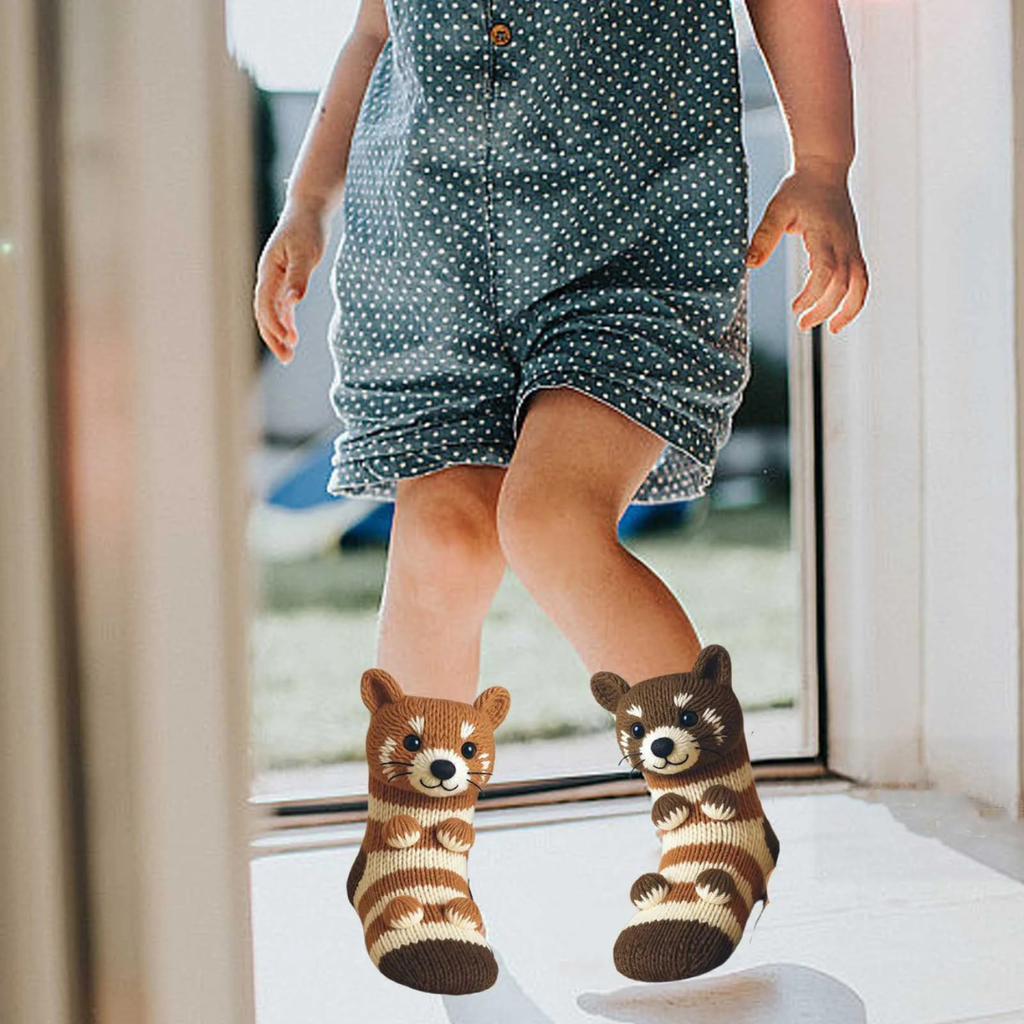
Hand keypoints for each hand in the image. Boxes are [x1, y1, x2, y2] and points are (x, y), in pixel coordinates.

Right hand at [253, 198, 329, 362]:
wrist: (308, 210)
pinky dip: (285, 323)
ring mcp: (274, 280)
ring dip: (278, 334)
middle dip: (273, 337)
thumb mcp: (307, 252)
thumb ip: (299, 277)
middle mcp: (267, 277)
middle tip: (286, 358)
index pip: (266, 303)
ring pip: (271, 313)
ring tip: (288, 355)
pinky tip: (293, 337)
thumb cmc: (308, 229)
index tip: (288, 341)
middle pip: (264, 313)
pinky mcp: (284, 281)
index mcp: (269, 270)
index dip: (274, 324)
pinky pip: (280, 307)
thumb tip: (292, 302)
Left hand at [745, 161, 868, 333]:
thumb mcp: (777, 208)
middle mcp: (844, 242)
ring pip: (861, 283)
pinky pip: (861, 278)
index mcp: (825, 234)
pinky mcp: (853, 247)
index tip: (796, 307)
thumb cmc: (799, 188)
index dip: (813, 294)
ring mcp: (852, 245)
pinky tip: (838, 311)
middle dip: (825, 309)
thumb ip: (764, 236)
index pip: (826, 271)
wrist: (825, 169)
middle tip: (802, 325)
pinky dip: (854, 297)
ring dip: (849, 309)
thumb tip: (749, 265)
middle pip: (843, 284)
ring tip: (834, 329)